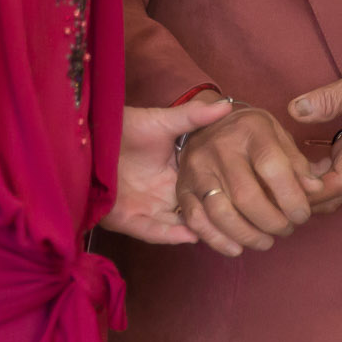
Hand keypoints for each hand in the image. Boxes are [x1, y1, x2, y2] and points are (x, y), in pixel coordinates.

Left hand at [99, 98, 235, 244]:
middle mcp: (163, 194)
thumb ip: (194, 117)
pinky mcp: (127, 219)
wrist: (91, 135)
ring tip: (224, 237)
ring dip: (198, 232)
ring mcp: (146, 208)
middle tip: (245, 229)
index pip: (204, 189)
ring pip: (178, 227)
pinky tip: (190, 235)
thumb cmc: (126, 127)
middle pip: (195, 212)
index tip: (250, 198)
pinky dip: (170, 235)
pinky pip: (153, 231)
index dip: (225, 195)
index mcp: (174, 173)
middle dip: (217, 221)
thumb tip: (227, 105)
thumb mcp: (164, 121)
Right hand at [175, 102, 321, 256]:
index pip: (273, 167)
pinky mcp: (183, 187)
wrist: (208, 124)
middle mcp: (220, 146)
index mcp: (250, 129)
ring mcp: (197, 167)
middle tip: (286, 230)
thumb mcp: (278, 135)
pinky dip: (218, 240)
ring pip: (220, 212)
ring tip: (266, 241)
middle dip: (271, 222)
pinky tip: (237, 247)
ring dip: (247, 235)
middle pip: (246, 196)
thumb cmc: (251, 134)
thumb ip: (297, 163)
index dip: (291, 198)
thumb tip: (314, 190)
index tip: (302, 215)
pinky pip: (196, 220)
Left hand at [290, 50, 341, 216]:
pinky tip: (294, 164)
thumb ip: (330, 97)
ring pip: (334, 188)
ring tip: (277, 178)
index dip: (311, 191)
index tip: (284, 183)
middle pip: (334, 196)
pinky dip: (314, 176)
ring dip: (308, 190)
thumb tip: (296, 110)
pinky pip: (335, 173)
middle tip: (272, 187)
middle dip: (305, 198)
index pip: (339, 184)